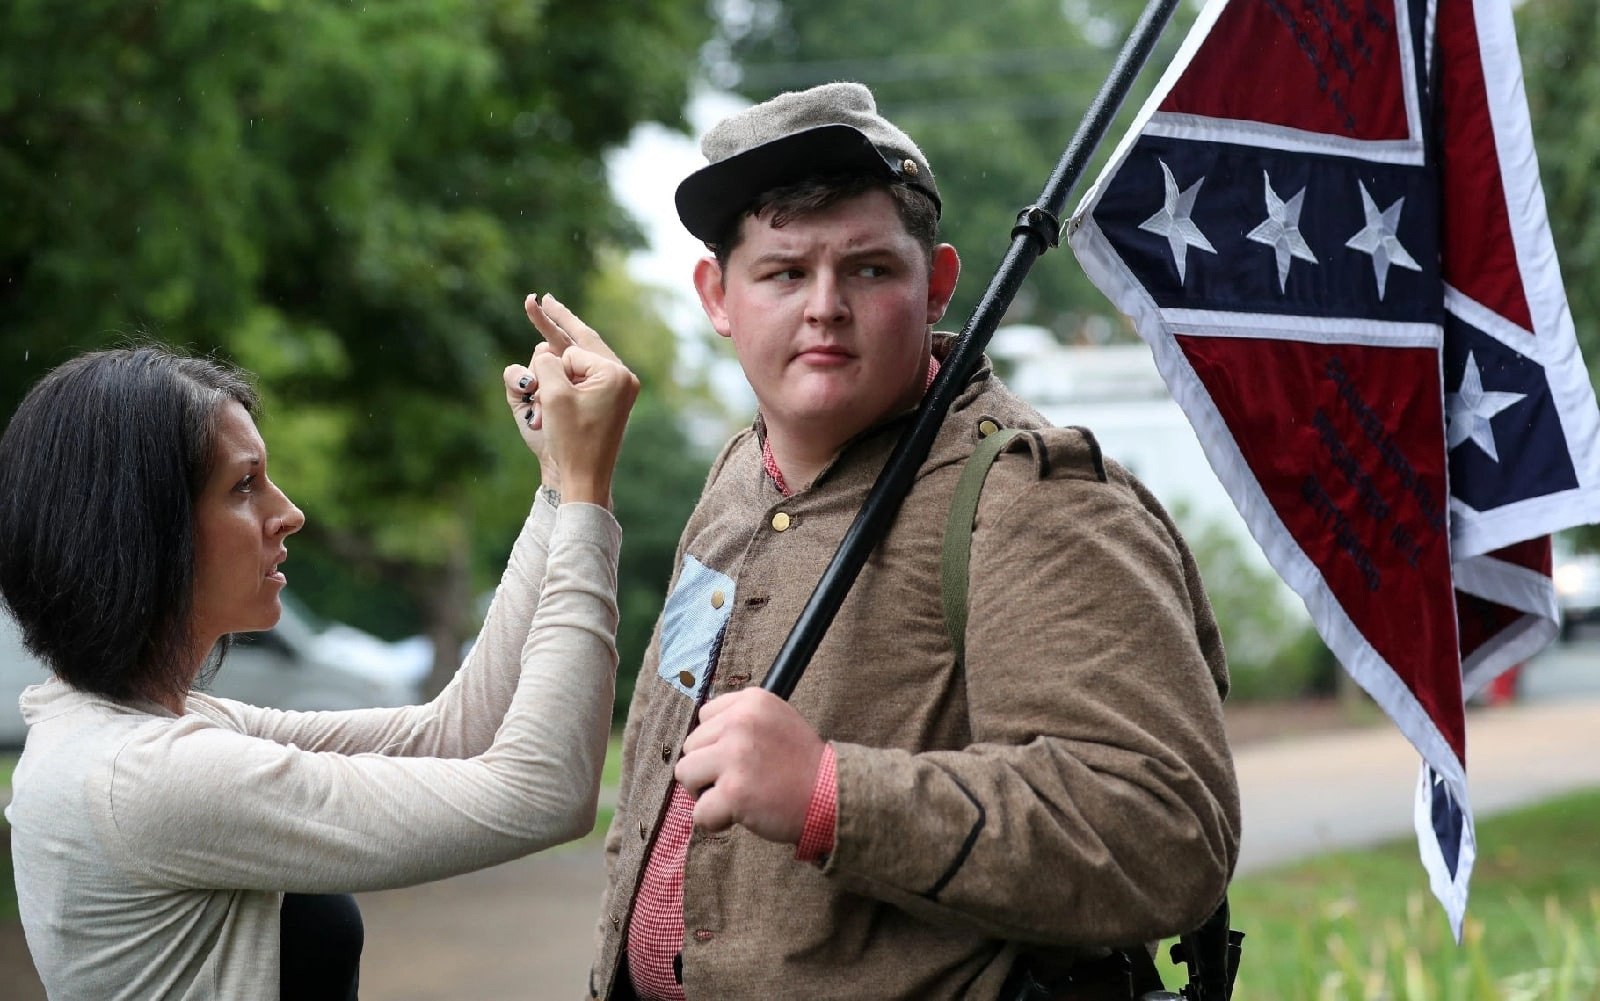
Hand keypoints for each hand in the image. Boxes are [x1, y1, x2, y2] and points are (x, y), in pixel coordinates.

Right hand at [502, 293, 631, 492]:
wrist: (586, 479)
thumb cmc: (571, 440)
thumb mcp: (552, 395)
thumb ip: (545, 362)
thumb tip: (545, 349)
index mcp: (616, 374)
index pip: (569, 352)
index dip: (550, 373)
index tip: (551, 400)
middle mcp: (623, 377)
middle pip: (584, 340)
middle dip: (559, 322)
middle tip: (541, 299)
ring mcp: (620, 389)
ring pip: (582, 356)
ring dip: (560, 354)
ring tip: (547, 319)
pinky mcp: (612, 401)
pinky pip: (586, 372)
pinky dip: (568, 368)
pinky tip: (559, 347)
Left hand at [674, 688, 823, 844]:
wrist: (832, 796)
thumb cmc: (802, 765)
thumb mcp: (776, 720)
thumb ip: (740, 720)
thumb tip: (698, 737)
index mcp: (752, 701)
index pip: (704, 717)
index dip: (716, 742)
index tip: (740, 757)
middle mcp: (741, 722)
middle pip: (690, 746)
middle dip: (709, 768)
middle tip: (742, 780)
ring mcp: (735, 755)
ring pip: (685, 774)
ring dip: (706, 792)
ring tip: (737, 796)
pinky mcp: (733, 791)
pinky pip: (698, 811)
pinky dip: (715, 820)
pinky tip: (740, 815)